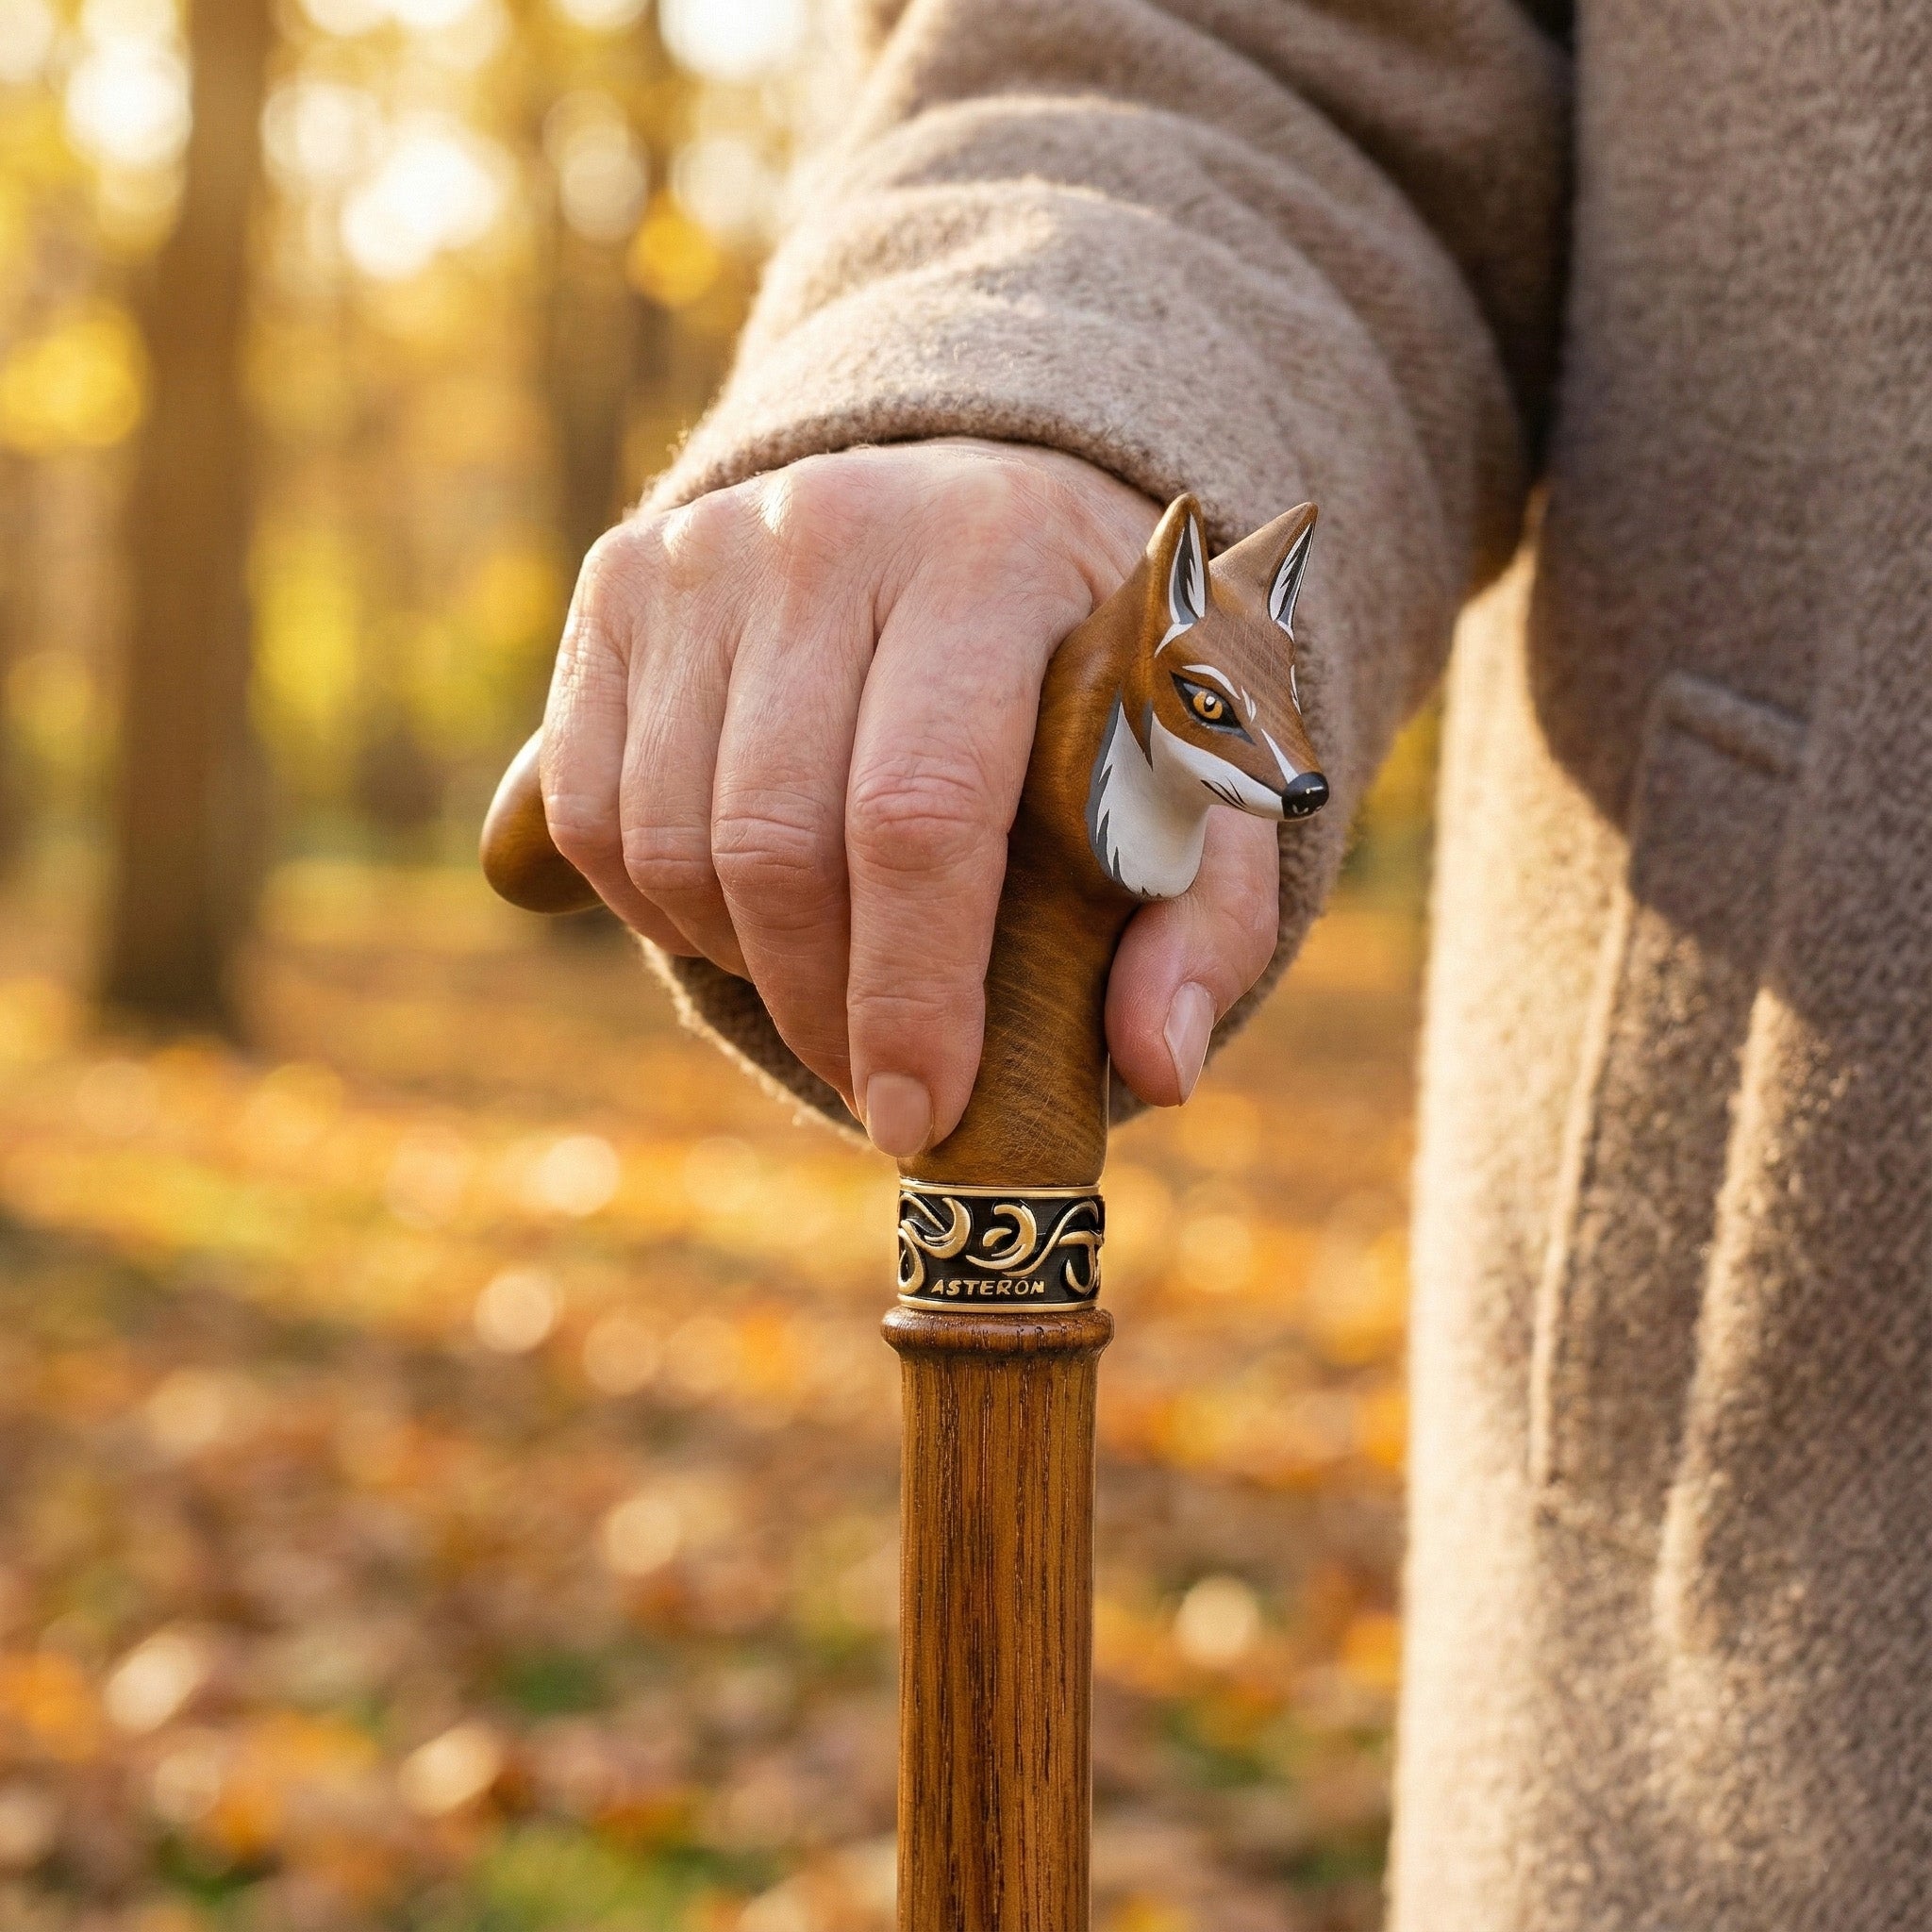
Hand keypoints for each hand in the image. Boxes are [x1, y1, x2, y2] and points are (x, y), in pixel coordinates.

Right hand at [540, 438, 1280, 1154]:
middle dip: (823, 1010)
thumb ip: (1204, 921)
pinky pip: (591, 809)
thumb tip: (1156, 1069)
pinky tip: (742, 926)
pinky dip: (652, 912)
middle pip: (777, 840)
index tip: (923, 1115)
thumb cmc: (1097, 675)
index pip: (918, 808)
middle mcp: (833, 525)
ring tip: (828, 992)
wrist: (987, 511)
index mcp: (995, 556)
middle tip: (881, 1088)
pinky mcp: (620, 581)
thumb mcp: (1195, 782)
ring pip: (666, 837)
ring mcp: (707, 546)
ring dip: (742, 966)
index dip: (911, 989)